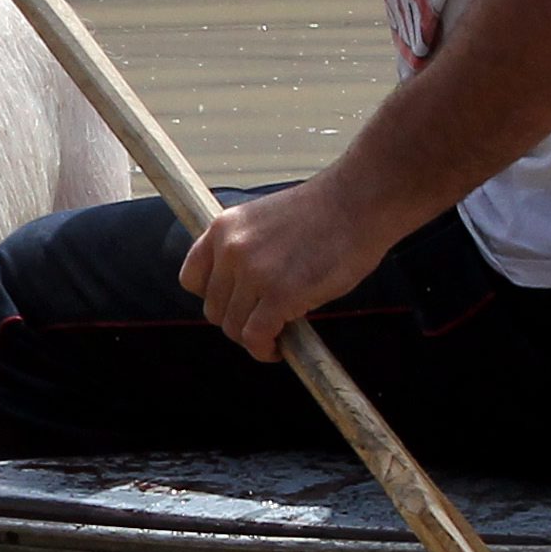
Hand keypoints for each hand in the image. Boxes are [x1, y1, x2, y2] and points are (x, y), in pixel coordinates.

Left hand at [178, 178, 392, 364]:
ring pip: (233, 327)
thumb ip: (245, 250)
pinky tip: (281, 348)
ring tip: (277, 336)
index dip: (214, 298)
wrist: (358, 201)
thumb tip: (241, 293)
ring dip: (254, 339)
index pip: (191, 279)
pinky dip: (265, 350)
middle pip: (214, 309)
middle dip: (239, 321)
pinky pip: (256, 338)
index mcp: (223, 228)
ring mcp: (254, 273)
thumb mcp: (264, 219)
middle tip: (266, 322)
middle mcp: (230, 249)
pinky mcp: (280, 295)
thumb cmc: (324, 212)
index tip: (237, 304)